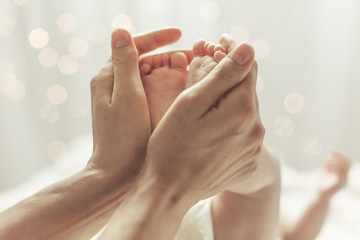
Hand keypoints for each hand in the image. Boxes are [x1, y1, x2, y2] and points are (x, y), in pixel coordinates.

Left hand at [87, 28, 186, 184]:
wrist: (116, 174)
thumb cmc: (123, 138)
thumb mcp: (127, 96)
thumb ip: (125, 63)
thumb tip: (120, 30)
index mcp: (108, 76)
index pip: (133, 45)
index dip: (157, 37)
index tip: (179, 34)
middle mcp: (112, 83)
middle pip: (142, 58)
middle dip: (167, 54)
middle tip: (194, 55)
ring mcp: (121, 97)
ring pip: (147, 73)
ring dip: (169, 68)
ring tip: (192, 69)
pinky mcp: (130, 110)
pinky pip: (150, 88)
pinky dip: (166, 83)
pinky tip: (182, 87)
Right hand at [144, 40, 263, 201]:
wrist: (168, 192)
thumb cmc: (171, 145)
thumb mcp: (190, 104)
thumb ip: (222, 75)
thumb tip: (247, 48)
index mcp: (243, 111)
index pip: (247, 67)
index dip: (232, 50)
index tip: (217, 43)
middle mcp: (256, 131)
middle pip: (247, 89)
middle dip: (229, 76)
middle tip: (206, 67)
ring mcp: (253, 149)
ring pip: (246, 111)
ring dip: (229, 100)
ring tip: (205, 101)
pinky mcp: (247, 162)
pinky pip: (244, 132)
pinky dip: (230, 123)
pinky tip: (211, 127)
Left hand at [318, 151, 350, 198]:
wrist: (319, 195)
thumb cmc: (322, 184)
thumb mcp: (325, 171)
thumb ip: (328, 164)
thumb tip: (329, 155)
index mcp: (344, 175)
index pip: (348, 163)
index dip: (341, 155)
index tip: (332, 151)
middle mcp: (345, 178)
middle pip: (348, 164)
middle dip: (339, 157)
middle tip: (330, 154)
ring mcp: (343, 182)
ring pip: (344, 169)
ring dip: (334, 162)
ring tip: (324, 161)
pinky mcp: (339, 185)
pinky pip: (339, 175)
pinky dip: (332, 168)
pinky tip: (324, 167)